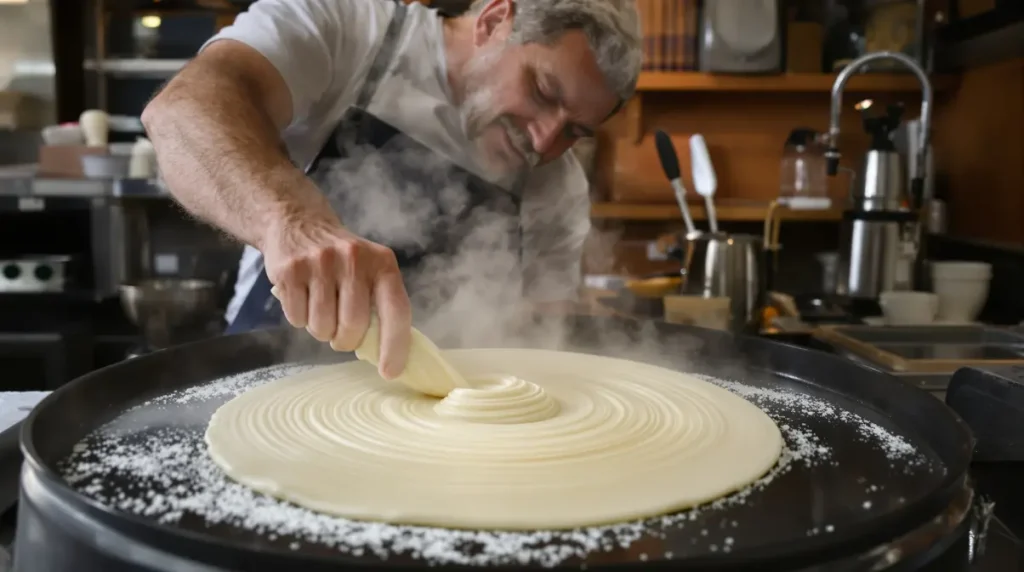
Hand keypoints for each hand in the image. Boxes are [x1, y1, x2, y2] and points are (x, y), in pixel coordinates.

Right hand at [261, 215, 411, 378]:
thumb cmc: (342, 259)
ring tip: (321, 310)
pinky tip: (302, 297)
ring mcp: (320, 263)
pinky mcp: (291, 270)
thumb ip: (380, 305)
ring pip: (323, 327)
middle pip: (354, 325)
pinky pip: (297, 319)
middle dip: (345, 340)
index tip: (389, 372)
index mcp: (382, 263)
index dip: (395, 346)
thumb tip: (389, 357)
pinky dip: (299, 319)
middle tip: (340, 334)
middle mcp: (354, 259)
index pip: (396, 311)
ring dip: (321, 331)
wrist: (298, 223)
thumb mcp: (370, 270)